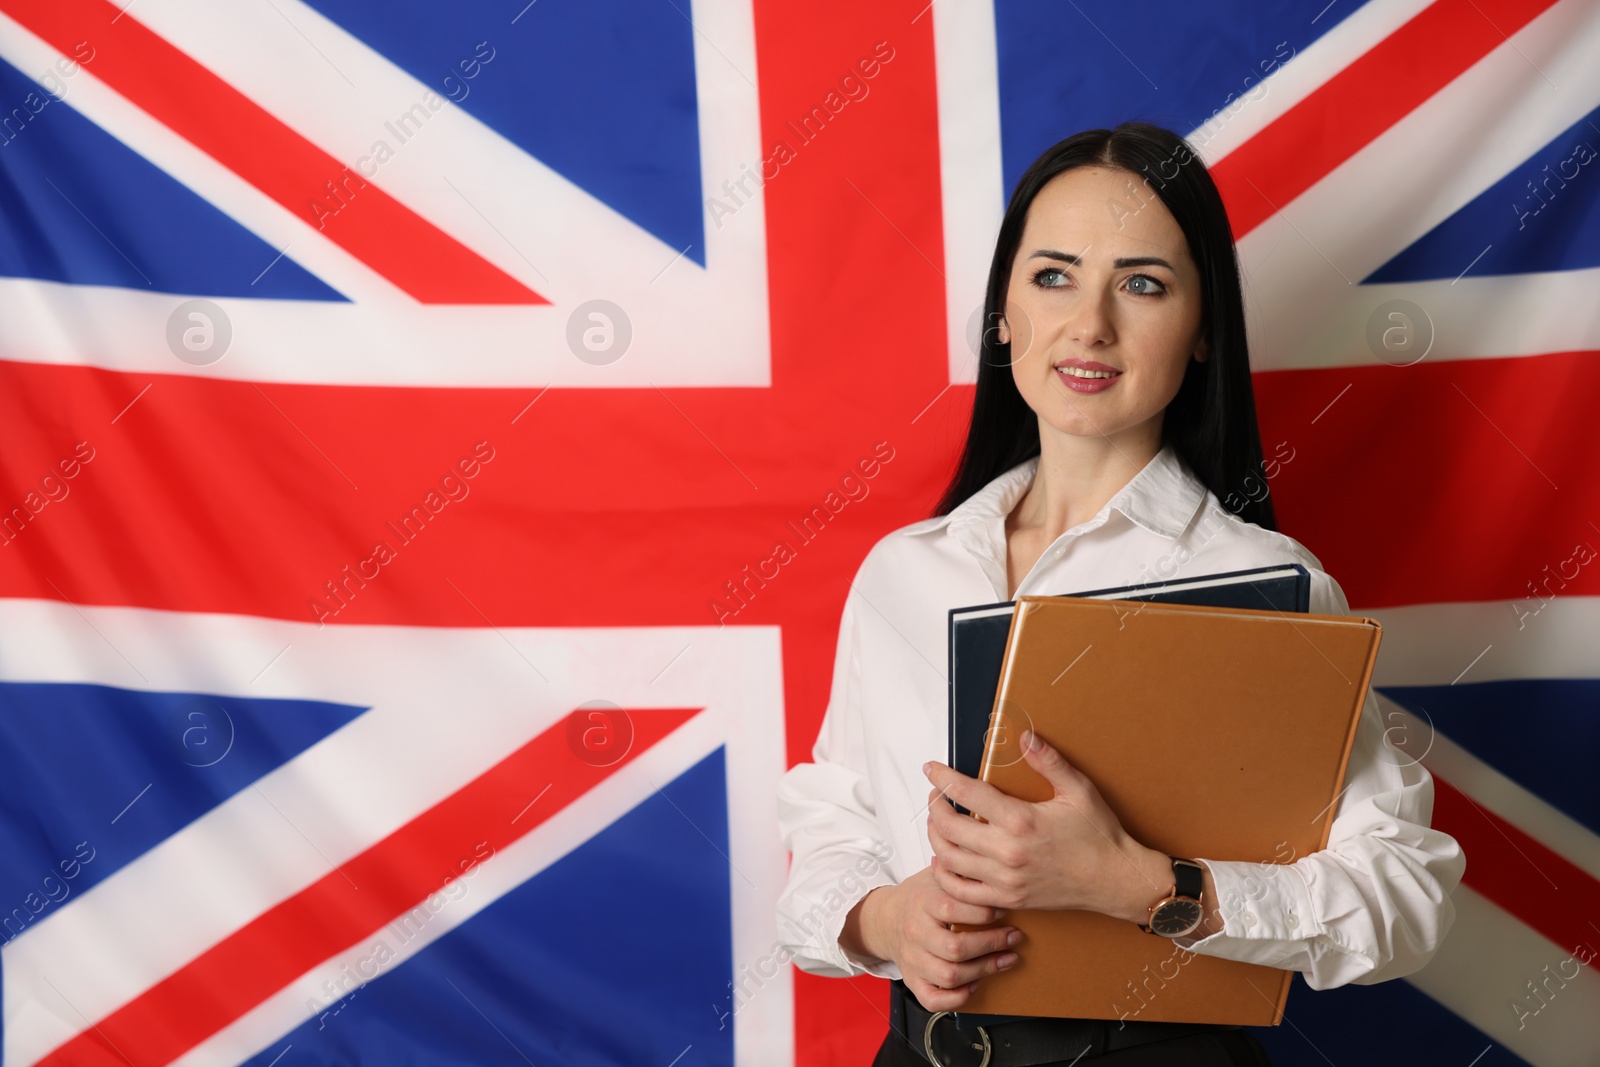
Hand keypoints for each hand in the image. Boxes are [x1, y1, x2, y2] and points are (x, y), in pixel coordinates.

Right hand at [850, 866, 1024, 1012]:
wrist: (885, 918)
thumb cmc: (921, 897)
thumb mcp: (937, 876)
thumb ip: (959, 873)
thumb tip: (990, 865)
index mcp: (921, 902)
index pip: (952, 908)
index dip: (983, 911)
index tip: (1005, 909)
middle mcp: (915, 932)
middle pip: (954, 948)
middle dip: (992, 944)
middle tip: (1014, 937)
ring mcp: (912, 960)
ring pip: (949, 975)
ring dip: (984, 971)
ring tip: (1006, 959)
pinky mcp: (912, 980)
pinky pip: (934, 999)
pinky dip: (958, 997)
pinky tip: (975, 984)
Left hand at [923, 729, 1171, 922]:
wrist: (1115, 881)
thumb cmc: (1099, 836)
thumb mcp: (1079, 791)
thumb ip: (1049, 762)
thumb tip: (1025, 736)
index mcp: (1021, 820)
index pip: (967, 793)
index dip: (943, 778)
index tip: (931, 768)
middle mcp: (1007, 852)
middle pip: (949, 826)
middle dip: (935, 805)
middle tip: (936, 793)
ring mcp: (1005, 879)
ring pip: (949, 858)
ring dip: (935, 837)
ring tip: (937, 821)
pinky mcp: (1008, 899)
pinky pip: (962, 891)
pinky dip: (944, 875)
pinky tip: (943, 860)